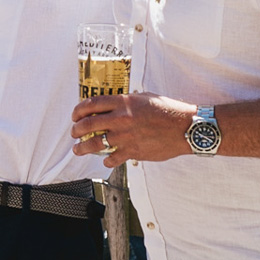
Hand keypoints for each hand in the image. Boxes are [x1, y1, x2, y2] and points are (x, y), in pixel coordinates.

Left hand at [70, 92, 199, 167]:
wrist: (185, 127)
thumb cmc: (168, 110)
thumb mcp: (145, 98)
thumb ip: (127, 101)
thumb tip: (114, 105)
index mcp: (123, 102)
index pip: (91, 104)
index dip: (78, 111)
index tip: (75, 116)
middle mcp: (121, 119)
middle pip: (87, 124)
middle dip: (76, 130)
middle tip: (74, 133)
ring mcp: (125, 136)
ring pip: (94, 144)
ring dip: (82, 148)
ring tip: (78, 150)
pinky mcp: (133, 151)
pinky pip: (112, 158)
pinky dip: (106, 161)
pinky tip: (106, 160)